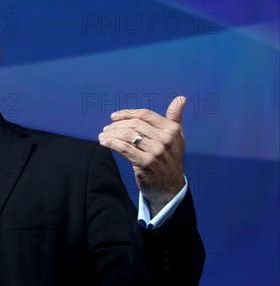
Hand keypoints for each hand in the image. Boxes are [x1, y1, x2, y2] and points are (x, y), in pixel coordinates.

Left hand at [98, 96, 185, 214]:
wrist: (170, 187)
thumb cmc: (170, 159)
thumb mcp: (176, 137)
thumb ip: (176, 117)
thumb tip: (181, 98)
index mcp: (172, 130)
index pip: (145, 114)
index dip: (127, 113)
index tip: (114, 116)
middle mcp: (165, 139)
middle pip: (134, 124)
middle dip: (117, 124)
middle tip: (106, 128)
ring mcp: (155, 152)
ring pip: (127, 135)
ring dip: (111, 133)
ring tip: (103, 135)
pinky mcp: (145, 163)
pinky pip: (123, 148)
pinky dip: (111, 143)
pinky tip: (103, 142)